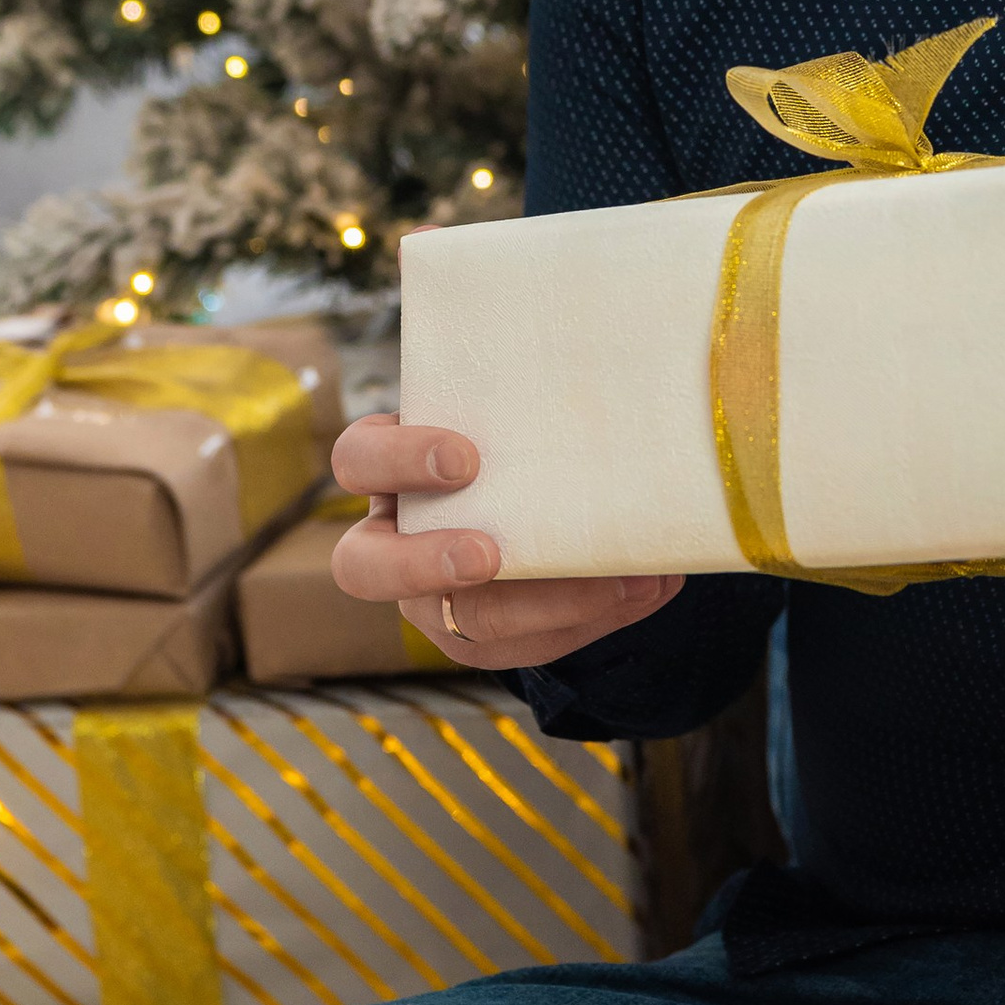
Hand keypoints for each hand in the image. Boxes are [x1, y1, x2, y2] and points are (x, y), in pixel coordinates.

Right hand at [330, 413, 680, 666]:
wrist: (539, 487)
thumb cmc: (512, 428)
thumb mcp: (504, 403)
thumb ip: (528, 389)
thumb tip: (610, 357)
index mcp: (390, 468)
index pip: (359, 458)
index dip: (399, 460)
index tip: (465, 459)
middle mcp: (395, 540)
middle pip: (361, 568)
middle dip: (422, 564)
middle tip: (486, 554)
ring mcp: (432, 599)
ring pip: (460, 625)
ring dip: (543, 608)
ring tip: (618, 584)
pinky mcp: (483, 640)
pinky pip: (526, 647)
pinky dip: (591, 618)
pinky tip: (644, 587)